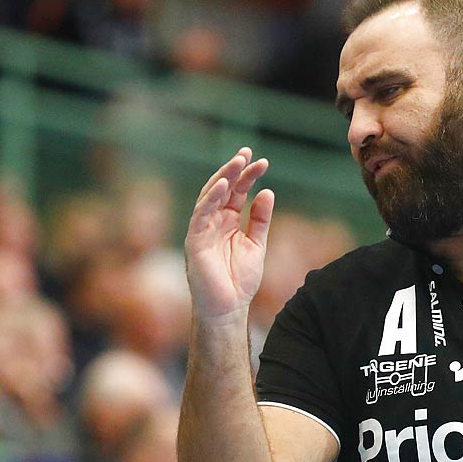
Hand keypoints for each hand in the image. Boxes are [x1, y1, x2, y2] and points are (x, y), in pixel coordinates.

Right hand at [185, 148, 273, 323]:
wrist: (228, 308)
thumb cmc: (240, 280)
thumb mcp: (256, 245)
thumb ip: (261, 220)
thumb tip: (267, 192)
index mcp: (228, 221)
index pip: (238, 192)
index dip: (248, 175)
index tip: (262, 161)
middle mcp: (213, 221)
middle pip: (223, 189)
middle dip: (234, 169)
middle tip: (247, 153)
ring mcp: (202, 229)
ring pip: (210, 196)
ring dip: (224, 177)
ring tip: (238, 162)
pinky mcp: (194, 240)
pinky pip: (201, 214)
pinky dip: (211, 198)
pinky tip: (224, 185)